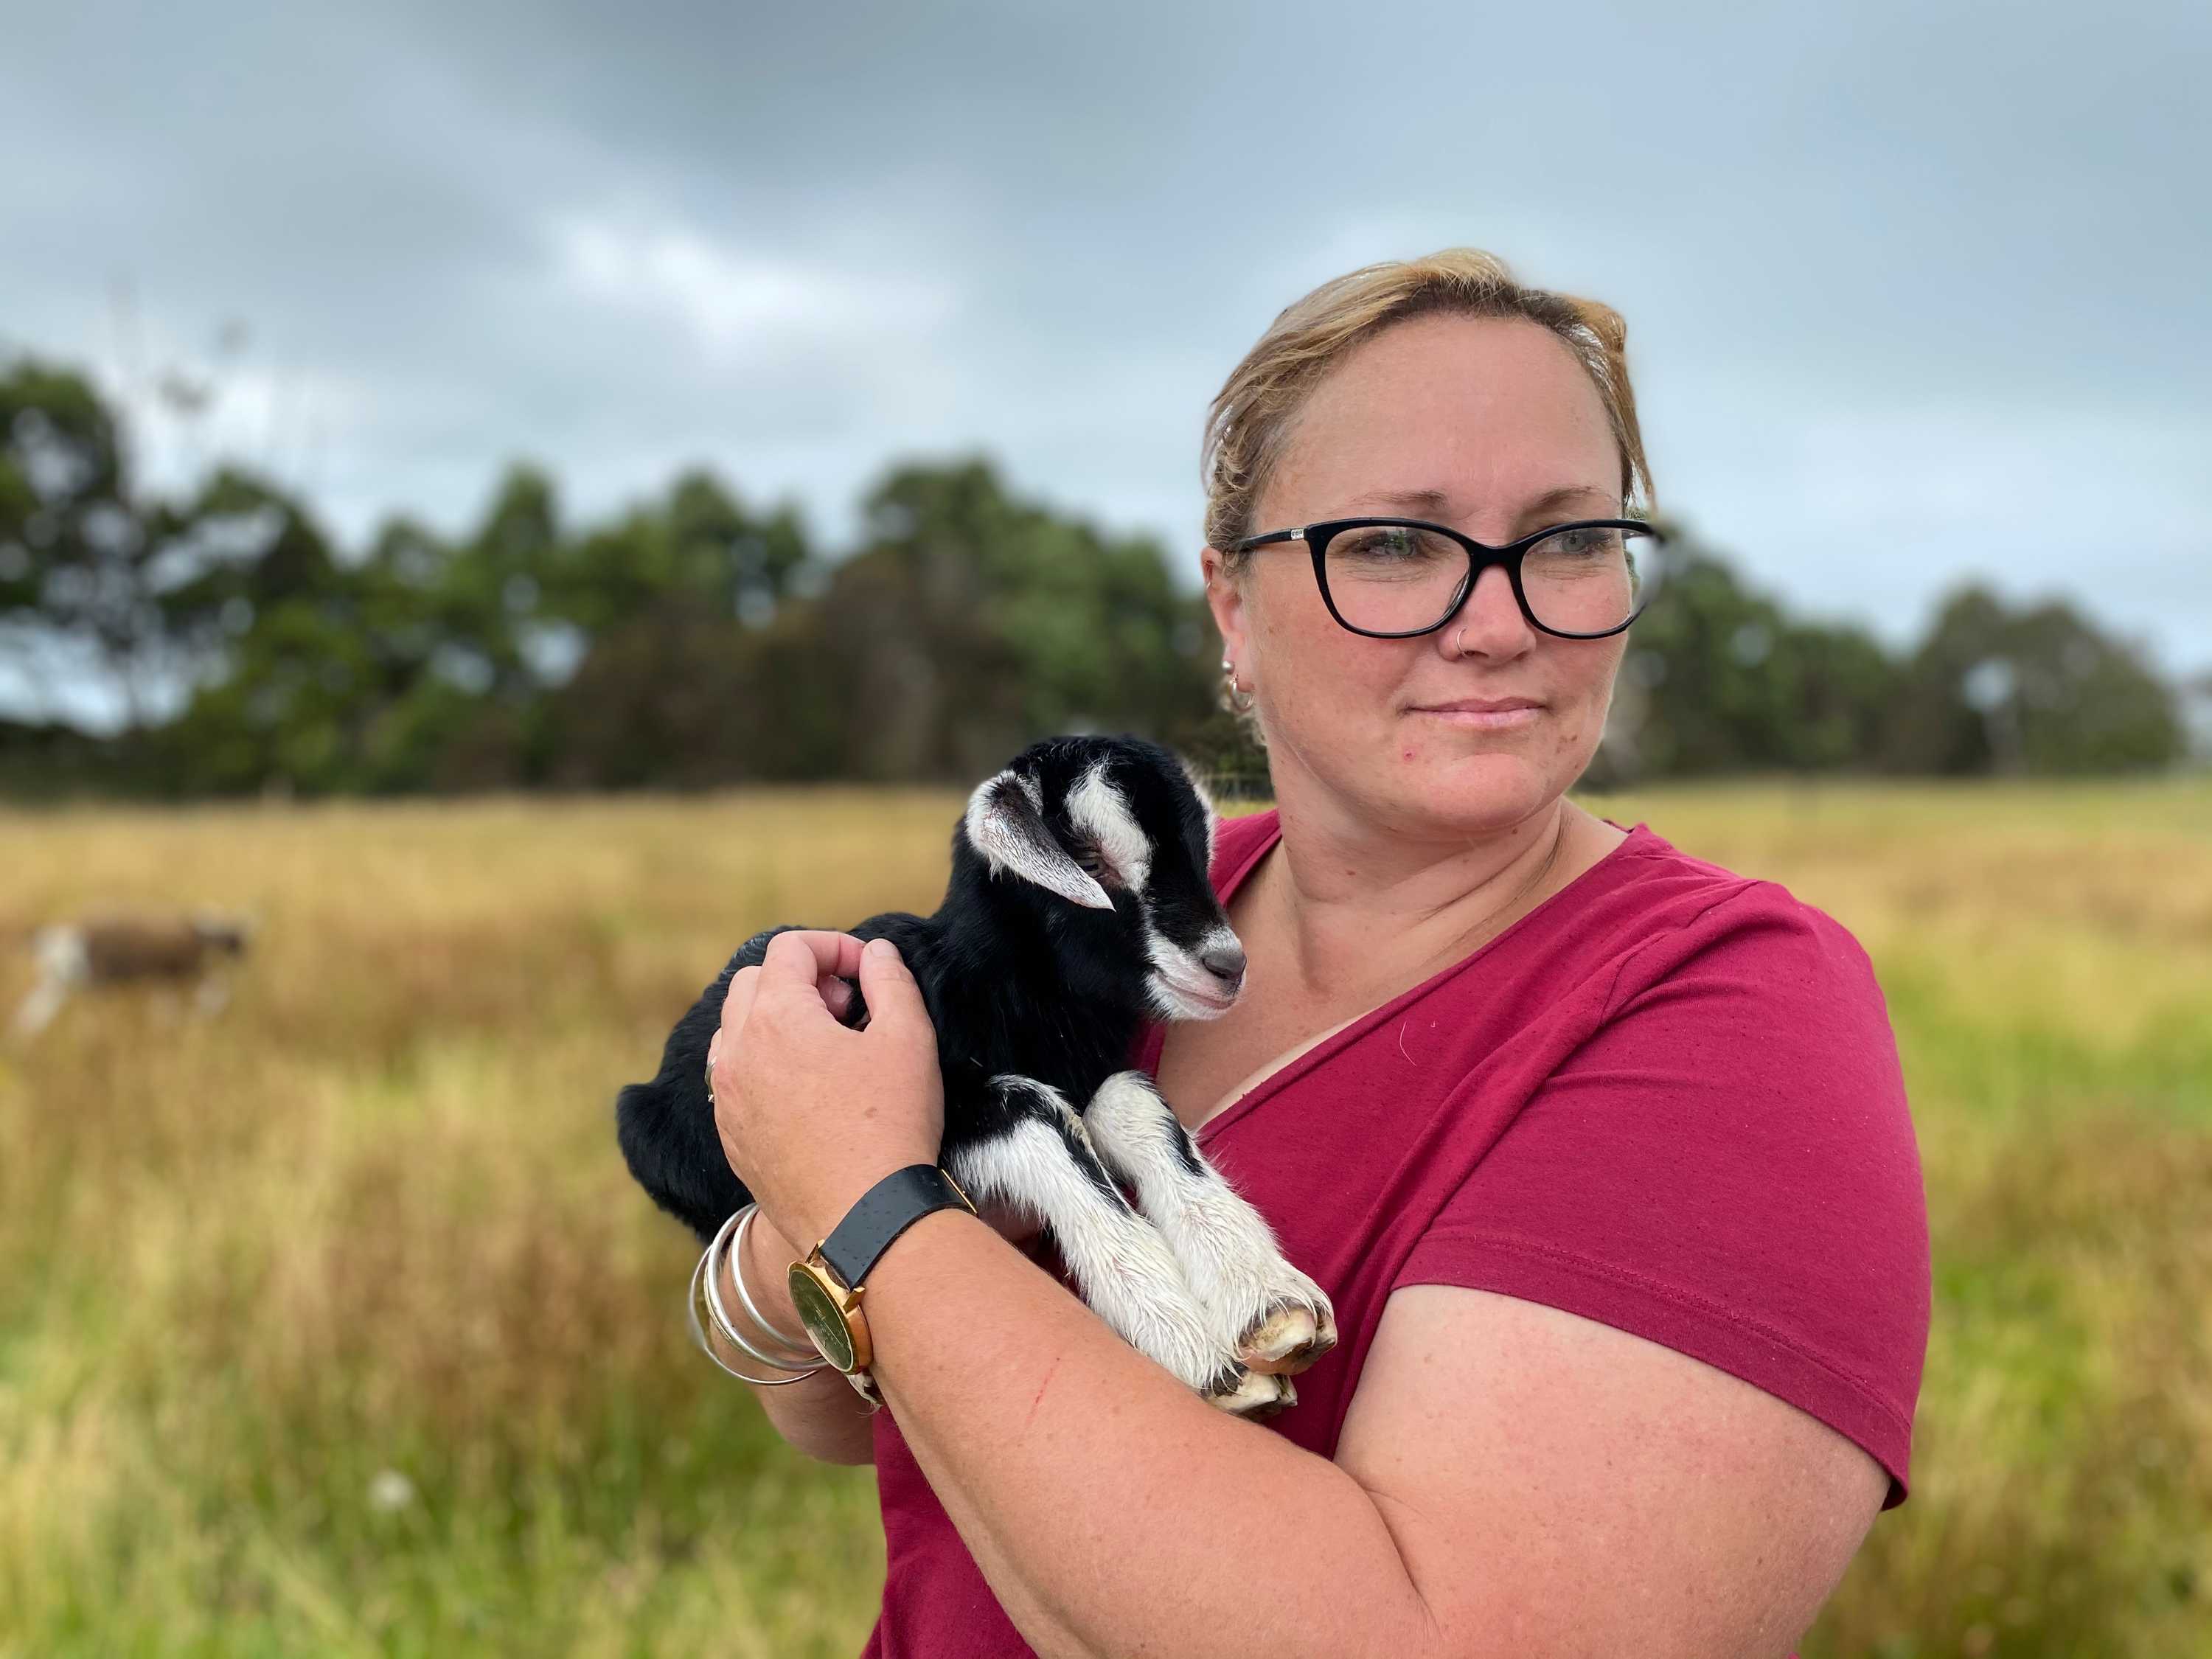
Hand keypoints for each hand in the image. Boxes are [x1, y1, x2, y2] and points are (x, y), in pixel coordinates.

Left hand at [709, 932, 944, 1249]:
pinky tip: (808, 1091)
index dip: (834, 946)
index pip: (790, 948)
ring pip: (735, 1030)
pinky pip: (733, 1078)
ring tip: (826, 1049)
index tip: (867, 972)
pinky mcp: (730, 1136)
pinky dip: (763, 1064)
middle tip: (848, 1009)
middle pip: (753, 981)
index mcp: (776, 1016)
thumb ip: (890, 980)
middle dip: (801, 979)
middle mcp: (737, 1051)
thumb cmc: (891, 1124)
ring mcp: (726, 1097)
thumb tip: (874, 953)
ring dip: (775, 1020)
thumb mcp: (908, 1037)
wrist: (864, 1218)